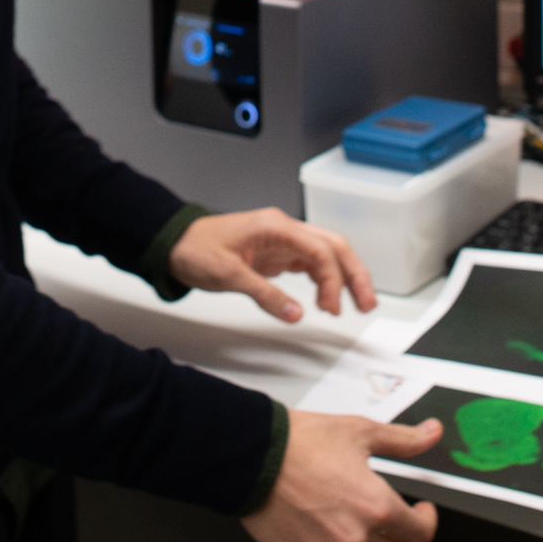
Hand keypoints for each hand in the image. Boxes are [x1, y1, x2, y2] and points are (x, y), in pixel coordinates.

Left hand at [168, 208, 377, 320]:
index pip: (319, 249)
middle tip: (368, 303)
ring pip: (326, 256)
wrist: (175, 244)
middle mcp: (284, 230)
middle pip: (333, 247)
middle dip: (354, 274)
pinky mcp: (277, 254)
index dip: (333, 279)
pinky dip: (324, 281)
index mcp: (275, 227)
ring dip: (343, 279)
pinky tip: (327, 300)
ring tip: (355, 306)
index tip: (331, 308)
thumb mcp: (228, 275)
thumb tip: (296, 314)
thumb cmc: (196, 249)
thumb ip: (264, 294)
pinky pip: (310, 265)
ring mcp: (282, 242)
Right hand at [240, 410, 442, 541]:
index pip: (421, 534)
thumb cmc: (300, 443)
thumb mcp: (360, 432)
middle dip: (397, 536)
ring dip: (354, 538)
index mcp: (375, 508)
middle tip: (382, 513)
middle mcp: (354, 539)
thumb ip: (403, 441)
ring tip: (332, 504)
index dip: (425, 521)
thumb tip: (431, 434)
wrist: (250, 456)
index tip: (419, 512)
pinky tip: (309, 517)